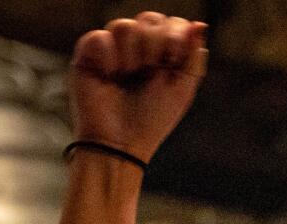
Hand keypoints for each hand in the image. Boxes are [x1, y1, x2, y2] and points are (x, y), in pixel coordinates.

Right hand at [70, 12, 207, 161]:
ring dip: (132, 56)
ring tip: (126, 77)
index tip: (171, 61)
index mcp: (160, 51)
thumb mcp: (182, 89)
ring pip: (124, 25)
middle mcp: (135, 46)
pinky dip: (109, 59)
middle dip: (155, 47)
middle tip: (149, 72)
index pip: (171, 22)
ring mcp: (111, 47)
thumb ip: (193, 57)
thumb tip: (200, 24)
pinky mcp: (87, 54)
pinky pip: (100, 37)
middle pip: (149, 19)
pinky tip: (108, 77)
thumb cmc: (152, 119)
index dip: (175, 36)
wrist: (121, 142)